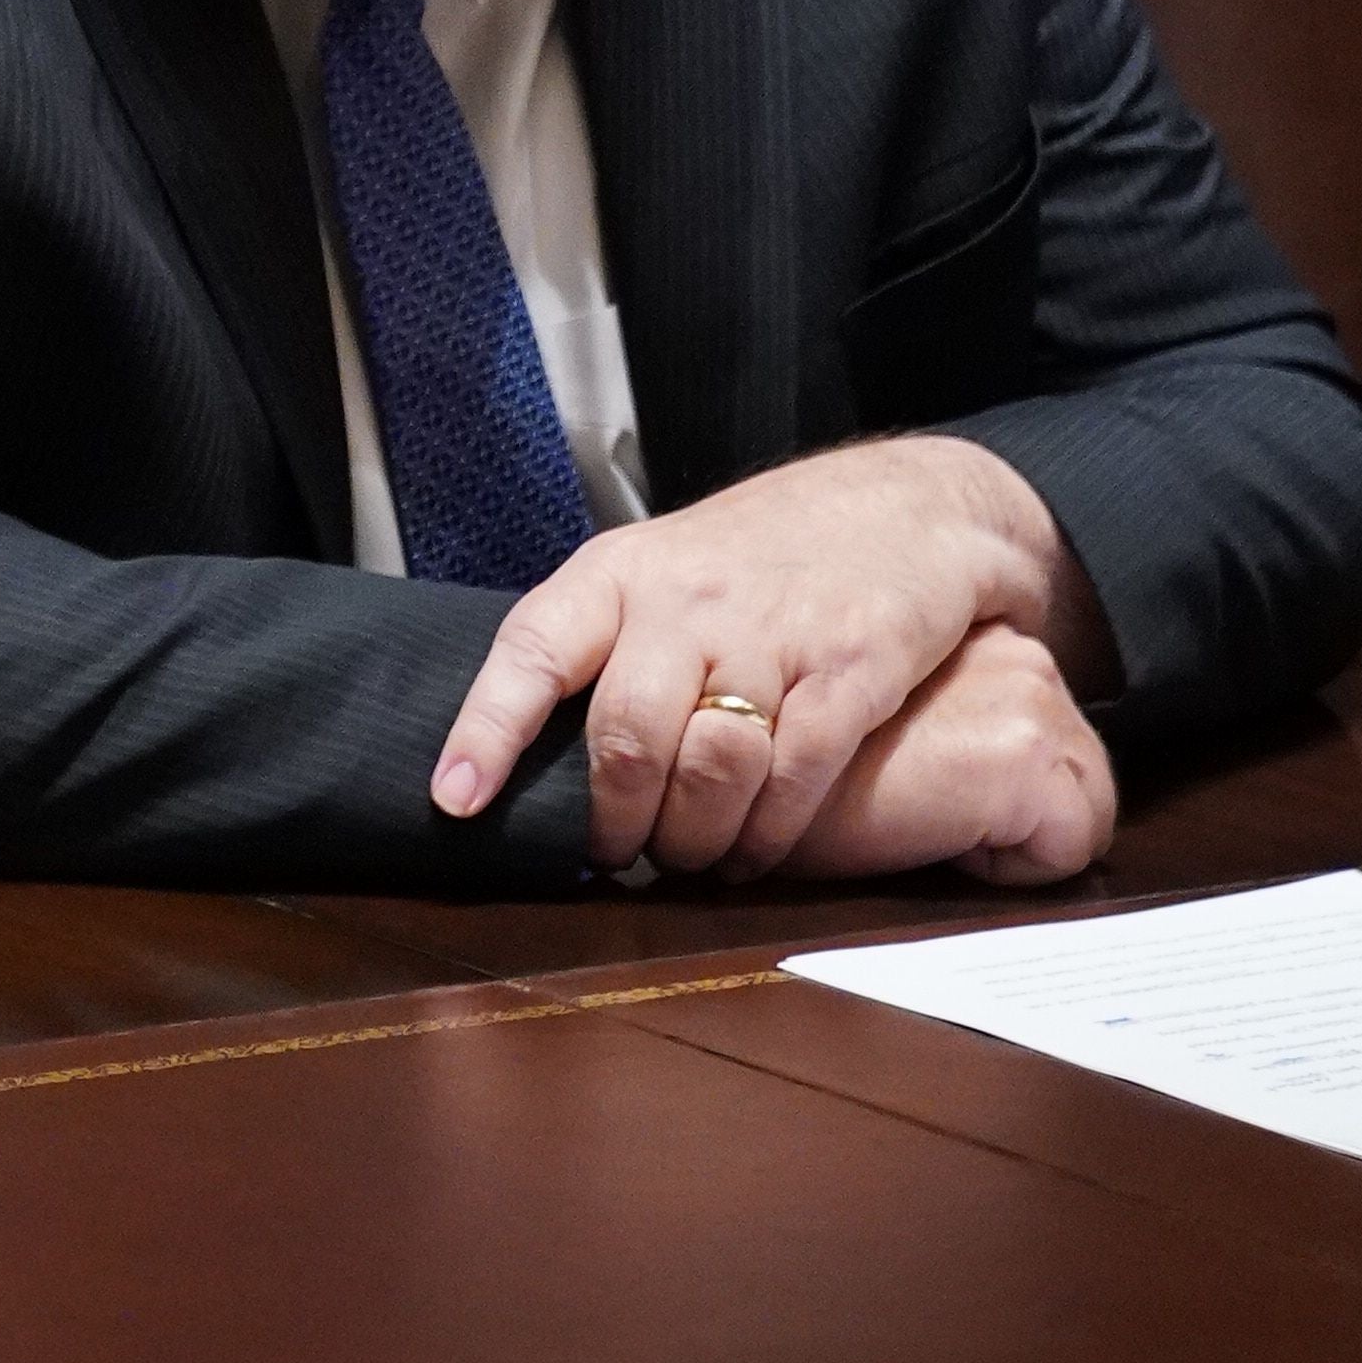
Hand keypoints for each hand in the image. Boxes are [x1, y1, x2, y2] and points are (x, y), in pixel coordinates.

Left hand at [425, 437, 1112, 876]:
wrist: (905, 502)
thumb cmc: (760, 552)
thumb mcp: (659, 566)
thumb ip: (603, 643)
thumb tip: (526, 753)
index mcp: (617, 574)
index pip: (531, 651)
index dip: (487, 730)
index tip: (456, 798)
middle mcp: (685, 602)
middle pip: (625, 735)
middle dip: (611, 820)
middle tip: (610, 855)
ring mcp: (772, 635)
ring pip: (708, 767)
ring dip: (688, 838)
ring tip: (681, 859)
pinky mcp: (852, 671)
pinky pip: (794, 775)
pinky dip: (767, 836)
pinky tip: (751, 855)